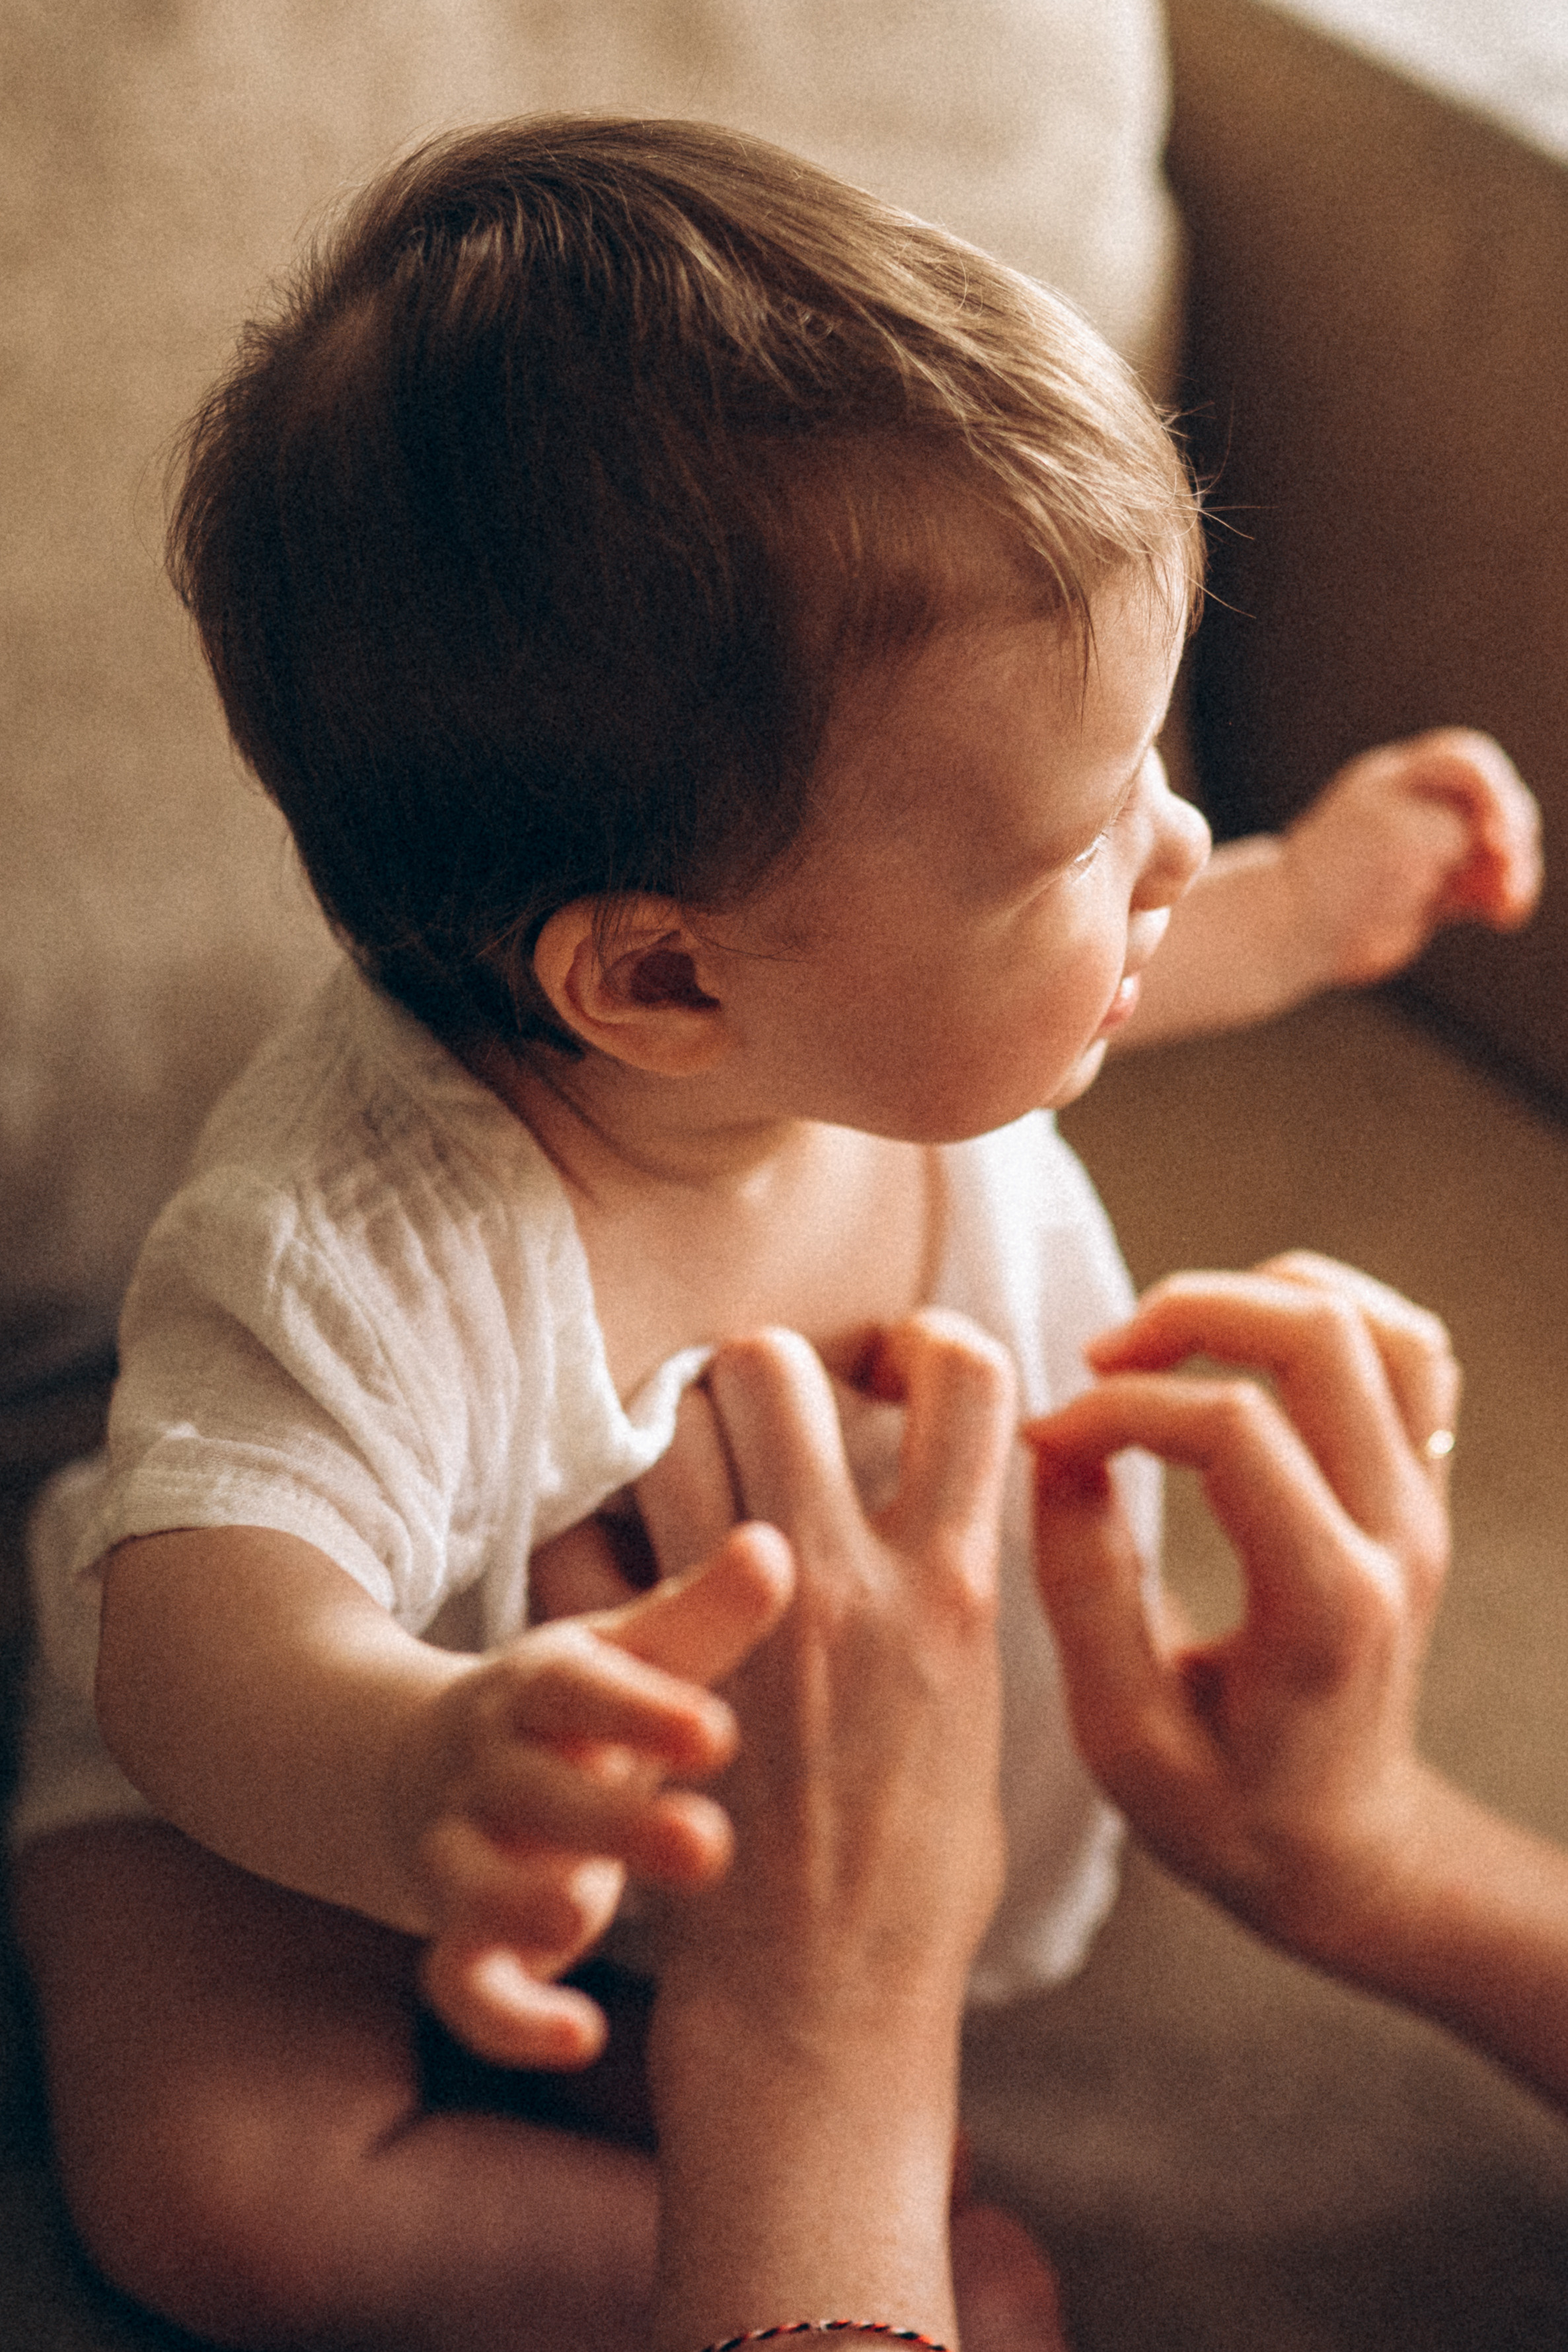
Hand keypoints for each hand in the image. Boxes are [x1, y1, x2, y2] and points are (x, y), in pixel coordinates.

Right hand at [409, 1529, 792, 2064]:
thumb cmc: (580, 1709)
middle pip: (532, 1790)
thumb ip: (703, 1614)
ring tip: (588, 1920)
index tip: (718, 1735)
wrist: (433, 1763)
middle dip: (608, 1821)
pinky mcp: (460, 1935)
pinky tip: (580, 2036)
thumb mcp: (632, 1654)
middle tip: (705, 1845)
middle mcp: (493, 1768)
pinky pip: (461, 1985)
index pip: (575, 1688)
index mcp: (540, 1689)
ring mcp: (466, 1855)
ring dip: (524, 1905)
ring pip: (471, 1886)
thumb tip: (775, 1544)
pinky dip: (508, 2017)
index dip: (638, 1710)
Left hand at [643, 1313, 1015, 2028]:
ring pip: (672, 1422)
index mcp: (953, 1584)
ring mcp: (735, 1620)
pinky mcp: (644, 1673)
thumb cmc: (920, 1874)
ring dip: (674, 1432)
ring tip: (685, 1485)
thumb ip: (957, 1599)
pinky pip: (586, 1540)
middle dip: (763, 1371)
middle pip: (776, 1364)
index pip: (968, 1379)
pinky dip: (593, 1538)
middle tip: (761, 1423)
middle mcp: (846, 1579)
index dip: (929, 1342)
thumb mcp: (982, 1716)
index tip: (898, 1368)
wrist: (822, 2003)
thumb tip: (954, 1512)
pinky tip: (619, 1574)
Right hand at [1024, 1253, 1457, 1965]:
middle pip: (1320, 1339)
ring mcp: (1422, 1507)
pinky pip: (1407, 1351)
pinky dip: (1323, 1313)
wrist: (1346, 1852)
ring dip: (1260, 1296)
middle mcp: (1395, 1538)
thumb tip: (1055, 1449)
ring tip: (1167, 1338)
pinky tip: (1240, 1346)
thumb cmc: (1227, 1812)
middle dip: (1187, 1313)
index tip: (1045, 1439)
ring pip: (1377, 1323)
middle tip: (1100, 1359)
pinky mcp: (1421, 1490)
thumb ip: (1084, 1589)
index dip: (1119, 1409)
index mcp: (1325, 1606)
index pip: (1234, 1431)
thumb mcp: (1122, 1737)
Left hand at [1282, 728, 1539, 986]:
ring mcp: (1427, 851)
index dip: (1495, 790)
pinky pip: (1486, 886)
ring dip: (1514, 871)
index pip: (1466, 762)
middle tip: (1505, 870)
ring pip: (1496, 848)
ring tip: (1506, 903)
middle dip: (1511, 834)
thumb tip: (1497, 846)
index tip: (1496, 835)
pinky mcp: (1435, 892)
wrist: (1291, 933)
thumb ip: (1453, 828)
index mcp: (1398, 781)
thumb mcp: (1400, 838)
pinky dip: (1502, 898)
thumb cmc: (1335, 878)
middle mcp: (1417, 810)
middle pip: (1492, 803)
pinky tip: (1502, 916)